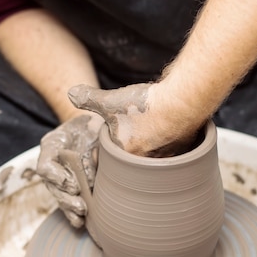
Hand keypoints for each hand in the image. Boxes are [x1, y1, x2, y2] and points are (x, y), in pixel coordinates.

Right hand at [37, 113, 103, 226]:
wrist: (96, 127)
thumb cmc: (92, 123)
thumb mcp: (93, 125)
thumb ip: (92, 142)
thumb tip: (96, 164)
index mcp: (52, 144)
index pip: (46, 164)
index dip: (56, 176)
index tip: (71, 183)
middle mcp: (52, 162)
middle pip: (52, 185)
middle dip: (66, 197)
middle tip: (80, 204)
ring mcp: (59, 176)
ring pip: (60, 196)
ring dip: (70, 207)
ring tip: (82, 213)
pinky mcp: (70, 187)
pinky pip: (68, 203)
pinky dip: (73, 214)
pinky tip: (80, 222)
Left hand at [68, 82, 198, 156]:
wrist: (180, 104)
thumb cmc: (144, 106)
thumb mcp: (110, 102)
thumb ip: (89, 99)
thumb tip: (71, 93)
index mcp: (124, 157)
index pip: (114, 158)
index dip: (113, 145)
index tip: (115, 136)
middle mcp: (145, 163)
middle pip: (135, 159)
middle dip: (134, 148)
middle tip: (136, 130)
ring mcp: (167, 159)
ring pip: (157, 156)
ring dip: (154, 145)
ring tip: (153, 128)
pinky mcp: (185, 152)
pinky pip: (175, 151)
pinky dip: (172, 141)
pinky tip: (170, 127)